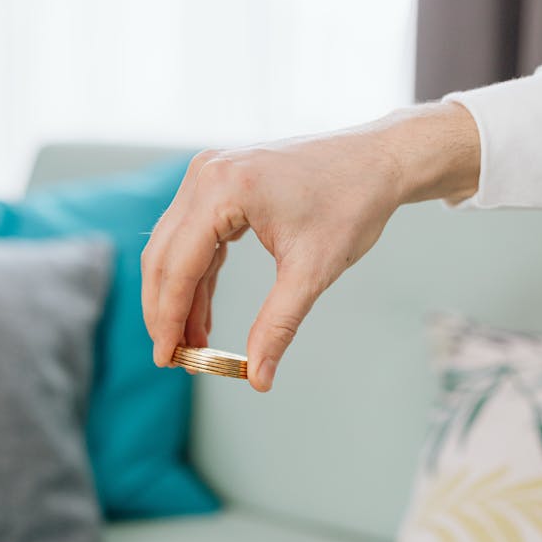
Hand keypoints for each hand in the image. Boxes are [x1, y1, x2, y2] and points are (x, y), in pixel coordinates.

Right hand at [141, 103, 479, 391]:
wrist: (377, 162)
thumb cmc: (351, 205)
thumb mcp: (311, 272)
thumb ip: (278, 326)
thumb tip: (258, 378)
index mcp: (223, 189)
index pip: (179, 267)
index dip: (169, 319)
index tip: (167, 360)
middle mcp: (206, 175)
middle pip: (163, 257)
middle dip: (166, 313)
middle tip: (176, 359)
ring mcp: (209, 175)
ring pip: (173, 250)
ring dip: (179, 299)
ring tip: (192, 345)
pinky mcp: (219, 184)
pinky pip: (194, 239)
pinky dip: (197, 279)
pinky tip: (204, 317)